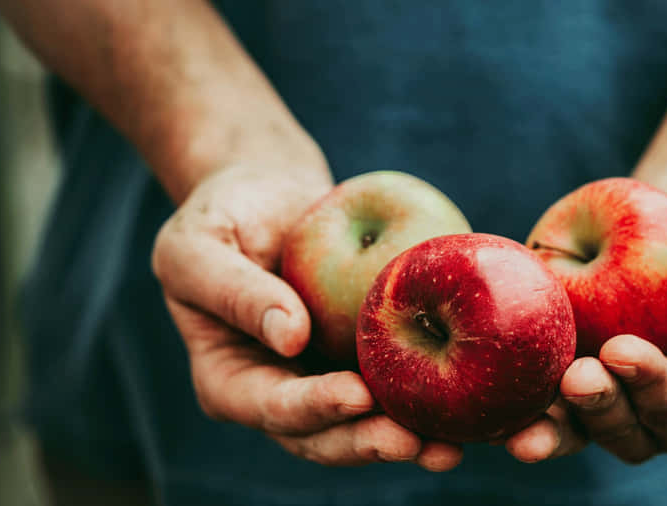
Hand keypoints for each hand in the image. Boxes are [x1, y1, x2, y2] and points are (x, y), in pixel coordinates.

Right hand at [151, 165, 462, 469]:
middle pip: (324, 434)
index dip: (313, 407)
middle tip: (416, 443)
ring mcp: (325, 379)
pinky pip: (397, 383)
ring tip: (451, 447)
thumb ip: (233, 291)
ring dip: (408, 439)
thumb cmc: (221, 216)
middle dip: (369, 442)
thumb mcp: (198, 246)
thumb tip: (290, 336)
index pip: (271, 406)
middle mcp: (281, 392)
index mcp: (231, 381)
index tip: (356, 395)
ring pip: (366, 424)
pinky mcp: (364, 359)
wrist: (269, 197)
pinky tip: (468, 403)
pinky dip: (430, 399)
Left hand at [504, 190, 666, 462]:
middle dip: (601, 411)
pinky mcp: (557, 363)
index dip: (656, 391)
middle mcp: (648, 407)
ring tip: (528, 414)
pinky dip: (513, 400)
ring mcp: (600, 391)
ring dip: (552, 426)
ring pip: (575, 429)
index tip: (626, 351)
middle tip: (578, 376)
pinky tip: (493, 392)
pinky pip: (533, 394)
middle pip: (626, 434)